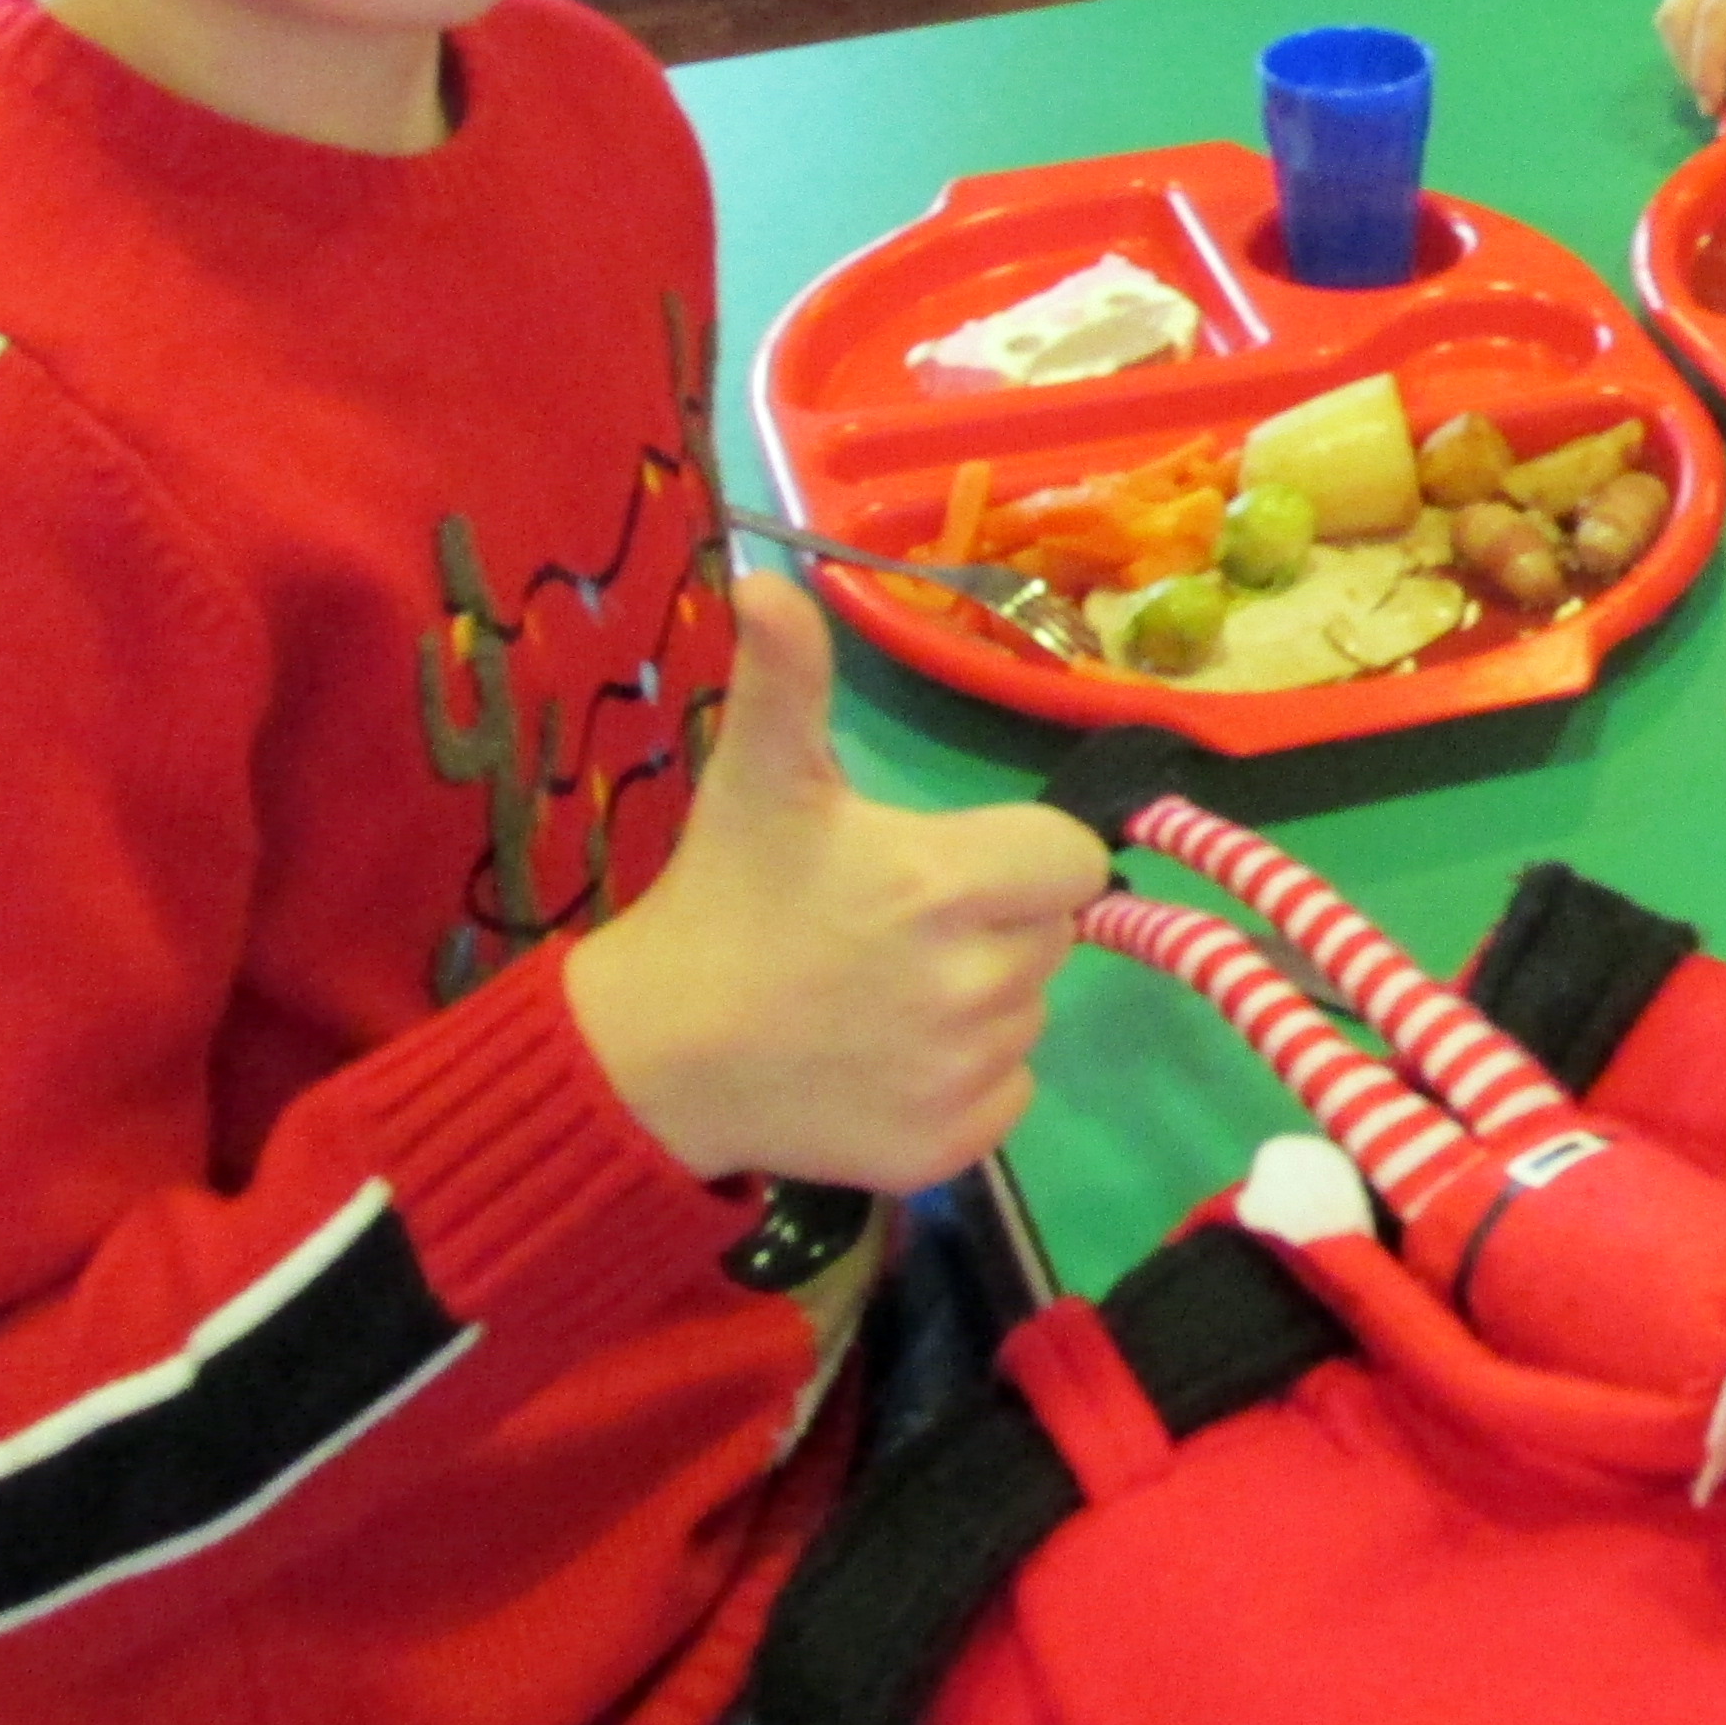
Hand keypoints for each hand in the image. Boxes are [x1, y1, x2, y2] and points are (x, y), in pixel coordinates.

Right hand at [565, 575, 1103, 1192]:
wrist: (654, 1059)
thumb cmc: (723, 904)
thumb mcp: (758, 779)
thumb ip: (787, 677)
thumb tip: (768, 579)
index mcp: (948, 883)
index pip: (1071, 859)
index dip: (1017, 857)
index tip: (945, 866)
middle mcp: (976, 983)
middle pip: (1049, 934)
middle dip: (992, 923)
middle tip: (892, 930)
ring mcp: (967, 1072)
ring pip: (1029, 1013)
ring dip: (979, 1000)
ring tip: (878, 995)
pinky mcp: (954, 1146)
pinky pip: (1010, 1092)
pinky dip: (965, 1079)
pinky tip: (886, 1061)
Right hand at [1653, 0, 1725, 111]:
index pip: (1718, 12)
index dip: (1709, 62)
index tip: (1714, 103)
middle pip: (1682, 10)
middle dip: (1690, 64)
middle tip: (1714, 103)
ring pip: (1671, 10)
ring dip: (1683, 55)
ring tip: (1715, 86)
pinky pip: (1678, 6)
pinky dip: (1687, 42)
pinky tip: (1713, 63)